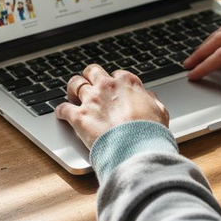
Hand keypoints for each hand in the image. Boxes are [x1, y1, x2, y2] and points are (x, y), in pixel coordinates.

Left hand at [55, 64, 169, 148]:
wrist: (136, 148)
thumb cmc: (150, 132)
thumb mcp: (160, 112)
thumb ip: (151, 101)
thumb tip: (149, 97)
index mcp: (127, 83)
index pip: (117, 74)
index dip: (114, 81)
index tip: (113, 88)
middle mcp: (107, 87)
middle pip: (93, 71)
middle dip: (90, 76)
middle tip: (89, 84)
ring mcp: (91, 100)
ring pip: (75, 84)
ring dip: (72, 89)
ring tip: (72, 94)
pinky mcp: (79, 117)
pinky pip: (63, 109)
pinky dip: (60, 111)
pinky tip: (60, 114)